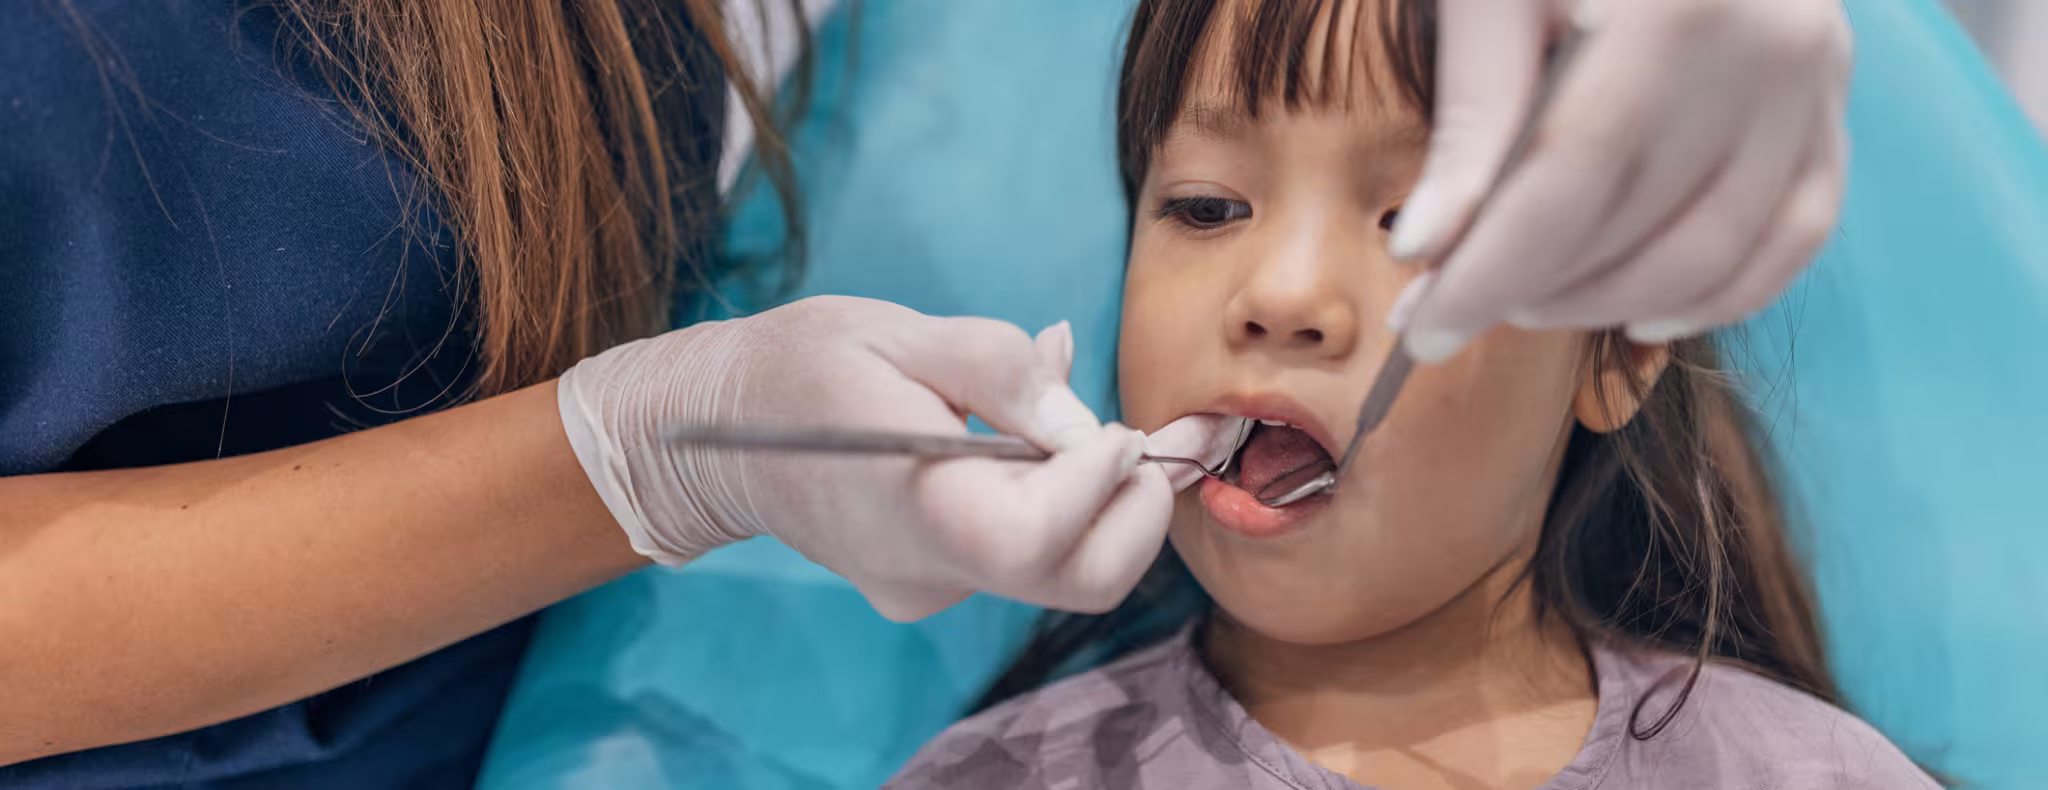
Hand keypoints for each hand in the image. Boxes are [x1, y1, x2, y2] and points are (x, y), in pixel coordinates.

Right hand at [555, 296, 1227, 620]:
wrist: (717, 437)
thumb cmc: (804, 367)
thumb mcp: (901, 334)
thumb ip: (998, 367)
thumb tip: (1081, 417)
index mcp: (915, 505)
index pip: (1040, 538)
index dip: (1100, 483)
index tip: (1109, 426)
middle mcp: (929, 569)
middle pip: (1081, 580)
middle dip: (1136, 513)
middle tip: (1138, 437)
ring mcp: (932, 589)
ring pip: (1063, 571)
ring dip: (1101, 504)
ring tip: (1073, 425)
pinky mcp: (936, 586)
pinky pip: (1025, 557)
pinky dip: (1056, 507)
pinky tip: (1022, 445)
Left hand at [1390, 0, 1851, 359]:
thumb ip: (1473, 121)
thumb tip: (1426, 251)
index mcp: (1677, 4)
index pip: (1572, 175)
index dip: (1491, 267)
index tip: (1421, 327)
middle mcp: (1770, 45)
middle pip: (1638, 222)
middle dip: (1529, 289)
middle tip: (1449, 307)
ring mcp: (1817, 84)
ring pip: (1712, 253)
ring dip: (1606, 305)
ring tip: (1524, 302)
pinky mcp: (1834, 113)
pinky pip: (1792, 241)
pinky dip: (1715, 299)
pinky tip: (1638, 318)